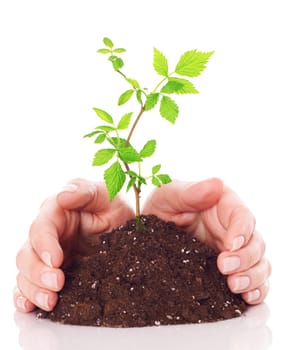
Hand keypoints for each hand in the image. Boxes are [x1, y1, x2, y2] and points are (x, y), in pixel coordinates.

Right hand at [14, 178, 133, 312]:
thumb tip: (62, 196)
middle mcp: (47, 235)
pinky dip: (25, 296)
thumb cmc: (113, 207)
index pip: (41, 227)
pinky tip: (31, 306)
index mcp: (56, 212)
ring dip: (33, 289)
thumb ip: (84, 191)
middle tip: (57, 284)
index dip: (45, 244)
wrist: (125, 229)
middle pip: (27, 254)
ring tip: (50, 301)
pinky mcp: (51, 272)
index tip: (56, 260)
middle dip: (38, 272)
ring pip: (25, 273)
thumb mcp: (106, 193)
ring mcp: (47, 256)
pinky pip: (29, 286)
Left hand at [142, 178, 270, 304]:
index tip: (229, 244)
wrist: (148, 235)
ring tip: (234, 286)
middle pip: (255, 243)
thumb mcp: (168, 196)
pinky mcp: (231, 269)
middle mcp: (233, 227)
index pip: (242, 216)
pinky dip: (256, 290)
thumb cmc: (161, 207)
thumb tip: (216, 184)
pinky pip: (253, 281)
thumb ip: (190, 192)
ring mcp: (234, 250)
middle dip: (245, 258)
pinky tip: (247, 298)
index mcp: (223, 205)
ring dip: (252, 277)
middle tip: (224, 268)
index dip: (241, 231)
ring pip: (259, 263)